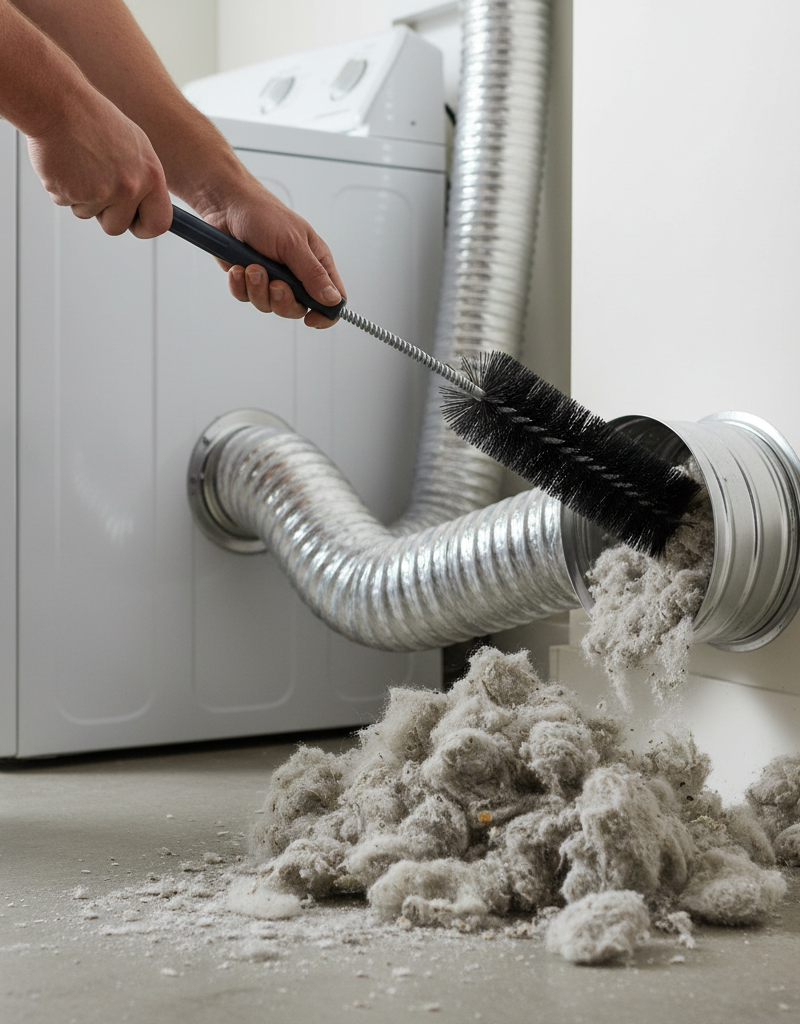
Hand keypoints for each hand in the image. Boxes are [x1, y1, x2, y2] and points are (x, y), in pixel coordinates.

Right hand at [26, 86, 172, 238]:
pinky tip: (64, 162)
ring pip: (89, 215)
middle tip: (95, 184)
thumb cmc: (95, 119)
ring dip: (81, 197)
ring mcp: (101, 192)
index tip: (135, 223)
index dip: (145, 227)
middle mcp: (130, 186)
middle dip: (104, 214)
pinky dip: (62, 187)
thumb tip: (149, 208)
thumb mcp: (135, 147)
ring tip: (79, 164)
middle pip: (117, 227)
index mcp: (151, 175)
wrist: (58, 101)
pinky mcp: (71, 193)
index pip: (159, 222)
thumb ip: (144, 180)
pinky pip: (66, 204)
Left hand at [201, 185, 345, 328]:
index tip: (311, 319)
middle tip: (275, 284)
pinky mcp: (249, 280)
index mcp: (316, 263)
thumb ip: (313, 274)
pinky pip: (246, 297)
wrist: (226, 204)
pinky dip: (239, 285)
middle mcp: (296, 274)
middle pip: (297, 309)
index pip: (332, 299)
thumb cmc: (263, 213)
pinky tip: (237, 267)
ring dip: (257, 288)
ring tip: (252, 266)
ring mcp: (272, 278)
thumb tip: (333, 300)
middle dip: (282, 300)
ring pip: (269, 305)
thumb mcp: (293, 244)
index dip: (325, 314)